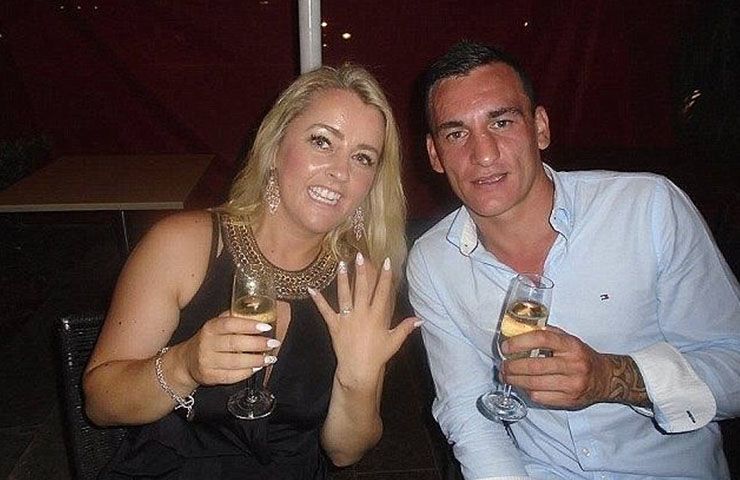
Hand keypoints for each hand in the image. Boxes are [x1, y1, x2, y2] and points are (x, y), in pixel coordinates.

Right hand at [176, 310, 279, 386]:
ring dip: (256, 360)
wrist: (187, 361)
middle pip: (235, 343)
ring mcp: (207, 361)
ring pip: (235, 362)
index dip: (249, 325)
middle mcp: (207, 343)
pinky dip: (247, 372)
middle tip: (273, 343)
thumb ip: (234, 317)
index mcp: (211, 327)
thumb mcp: (217, 325)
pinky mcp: (209, 376)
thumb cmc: (210, 339)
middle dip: (257, 344)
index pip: (230, 324)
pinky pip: (231, 376)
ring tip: (269, 358)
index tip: (266, 327)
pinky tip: (257, 368)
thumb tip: (256, 305)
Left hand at [309, 252, 419, 389]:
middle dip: (361, 271)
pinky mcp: (334, 324)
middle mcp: (361, 313)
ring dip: (342, 279)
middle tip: (359, 255)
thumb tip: (420, 319)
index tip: (387, 261)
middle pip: (361, 288)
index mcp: (377, 316)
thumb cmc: (378, 355)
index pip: (382, 292)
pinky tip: (311, 288)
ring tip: (341, 264)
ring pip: (344, 294)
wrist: (358, 370)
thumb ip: (405, 327)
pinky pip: (325, 310)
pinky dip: (318, 299)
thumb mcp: (394, 341)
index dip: (385, 276)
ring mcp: (347, 318)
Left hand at [499, 326, 612, 408]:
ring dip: (515, 381)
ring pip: (534, 384)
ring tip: (507, 376)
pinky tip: (523, 386)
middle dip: (512, 367)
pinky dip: (527, 391)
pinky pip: (540, 397)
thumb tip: (518, 330)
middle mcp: (573, 364)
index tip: (506, 347)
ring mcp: (572, 384)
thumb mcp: (568, 340)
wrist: (604, 378)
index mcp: (571, 345)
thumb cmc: (581, 356)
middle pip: (534, 366)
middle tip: (503, 365)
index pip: (542, 339)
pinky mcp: (569, 400)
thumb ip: (547, 334)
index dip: (520, 342)